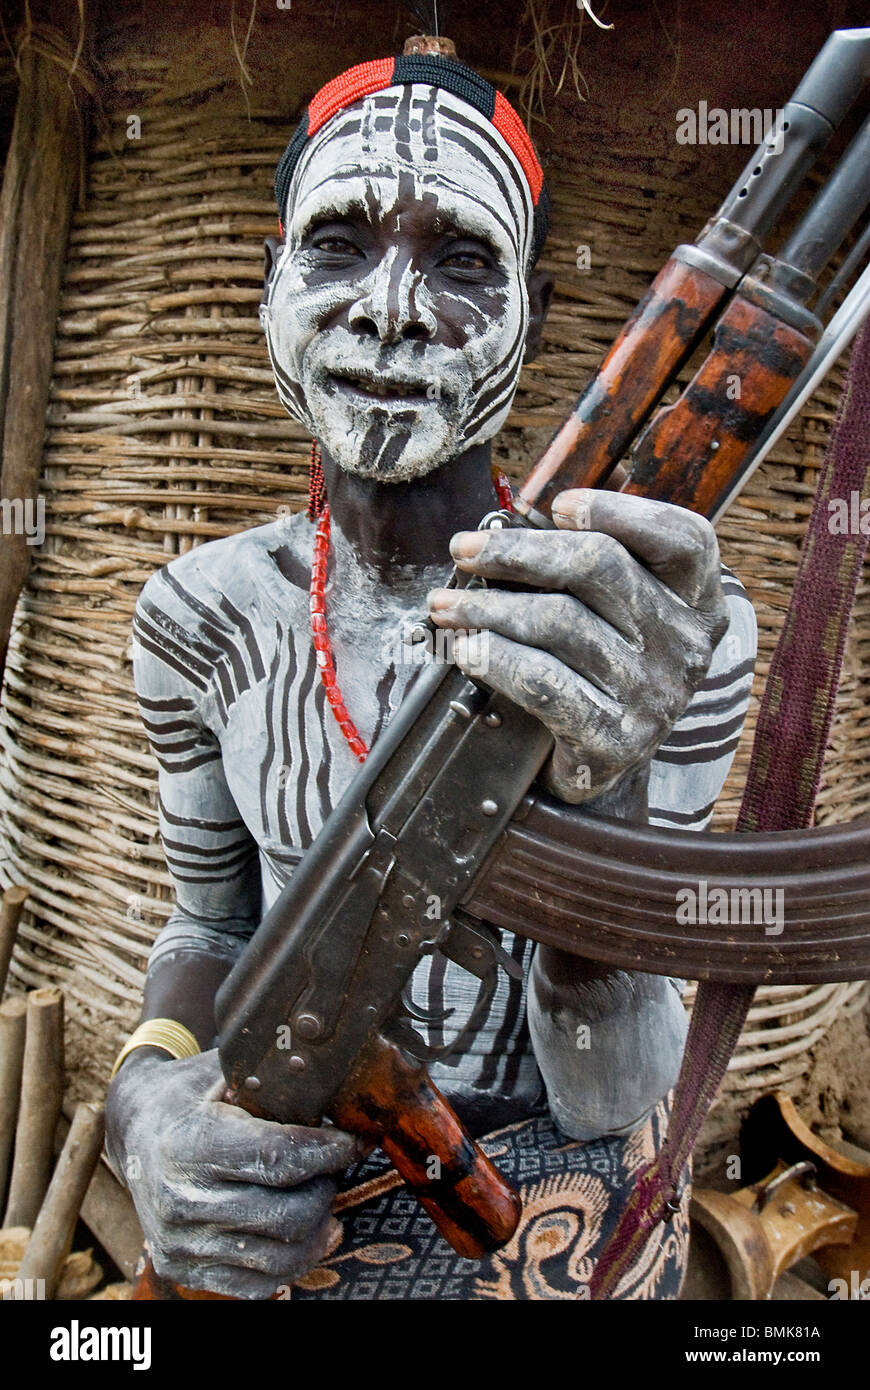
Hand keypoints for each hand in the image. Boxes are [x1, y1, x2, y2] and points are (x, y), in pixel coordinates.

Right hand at [105, 1048, 359, 1298]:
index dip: (326, 1151)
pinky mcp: (181, 1269)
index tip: (353, 1141)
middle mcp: (180, 1199)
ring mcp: (179, 1242)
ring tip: (323, 1198)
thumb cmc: (190, 1096)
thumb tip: (339, 1093)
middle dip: (325, 1188)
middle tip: (332, 1167)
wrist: (136, 1130)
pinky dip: (292, 1262)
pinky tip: (306, 1233)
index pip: (277, 1159)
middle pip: (286, 1214)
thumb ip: (275, 1083)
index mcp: (190, 1144)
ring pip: (279, 1256)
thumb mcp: (225, 1072)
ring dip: (316, 1228)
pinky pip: (257, 1284)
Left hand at [428, 488, 728, 802]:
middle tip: (462, 550)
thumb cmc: (601, 670)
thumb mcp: (618, 613)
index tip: (558, 506)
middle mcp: (685, 645)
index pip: (681, 537)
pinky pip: (543, 682)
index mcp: (697, 601)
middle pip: (599, 566)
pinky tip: (465, 649)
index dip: (620, 511)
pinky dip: (496, 659)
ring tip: (446, 606)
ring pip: (559, 622)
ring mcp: (654, 695)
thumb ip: (595, 562)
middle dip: (518, 552)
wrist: (604, 765)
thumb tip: (523, 519)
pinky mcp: (615, 739)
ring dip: (487, 608)